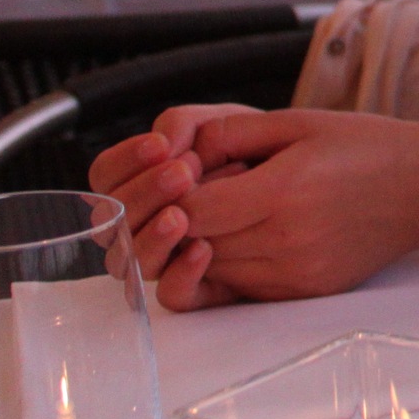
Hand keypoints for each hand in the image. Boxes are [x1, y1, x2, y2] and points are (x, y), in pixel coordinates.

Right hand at [88, 105, 259, 286]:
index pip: (106, 176)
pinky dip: (179, 276)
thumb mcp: (229, 122)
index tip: (160, 145)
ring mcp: (173, 256)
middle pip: (111, 223)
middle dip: (142, 195)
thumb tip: (162, 141)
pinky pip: (174, 296)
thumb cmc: (265, 148)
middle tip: (181, 174)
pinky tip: (202, 250)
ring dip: (151, 238)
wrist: (312, 180)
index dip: (123, 163)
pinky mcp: (205, 285)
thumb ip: (187, 123)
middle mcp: (150, 222)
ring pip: (135, 263)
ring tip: (181, 215)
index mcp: (145, 180)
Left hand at [168, 110, 418, 307]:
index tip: (188, 172)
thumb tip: (176, 156)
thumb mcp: (298, 121)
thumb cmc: (366, 146)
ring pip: (214, 270)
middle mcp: (287, 242)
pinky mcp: (305, 293)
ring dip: (208, 242)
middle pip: (195, 243)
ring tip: (237, 208)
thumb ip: (230, 133)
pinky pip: (243, 287)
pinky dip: (235, 263)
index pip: (189, 210)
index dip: (175, 192)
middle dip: (186, 217)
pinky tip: (258, 231)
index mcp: (283, 192)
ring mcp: (297, 275)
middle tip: (208, 186)